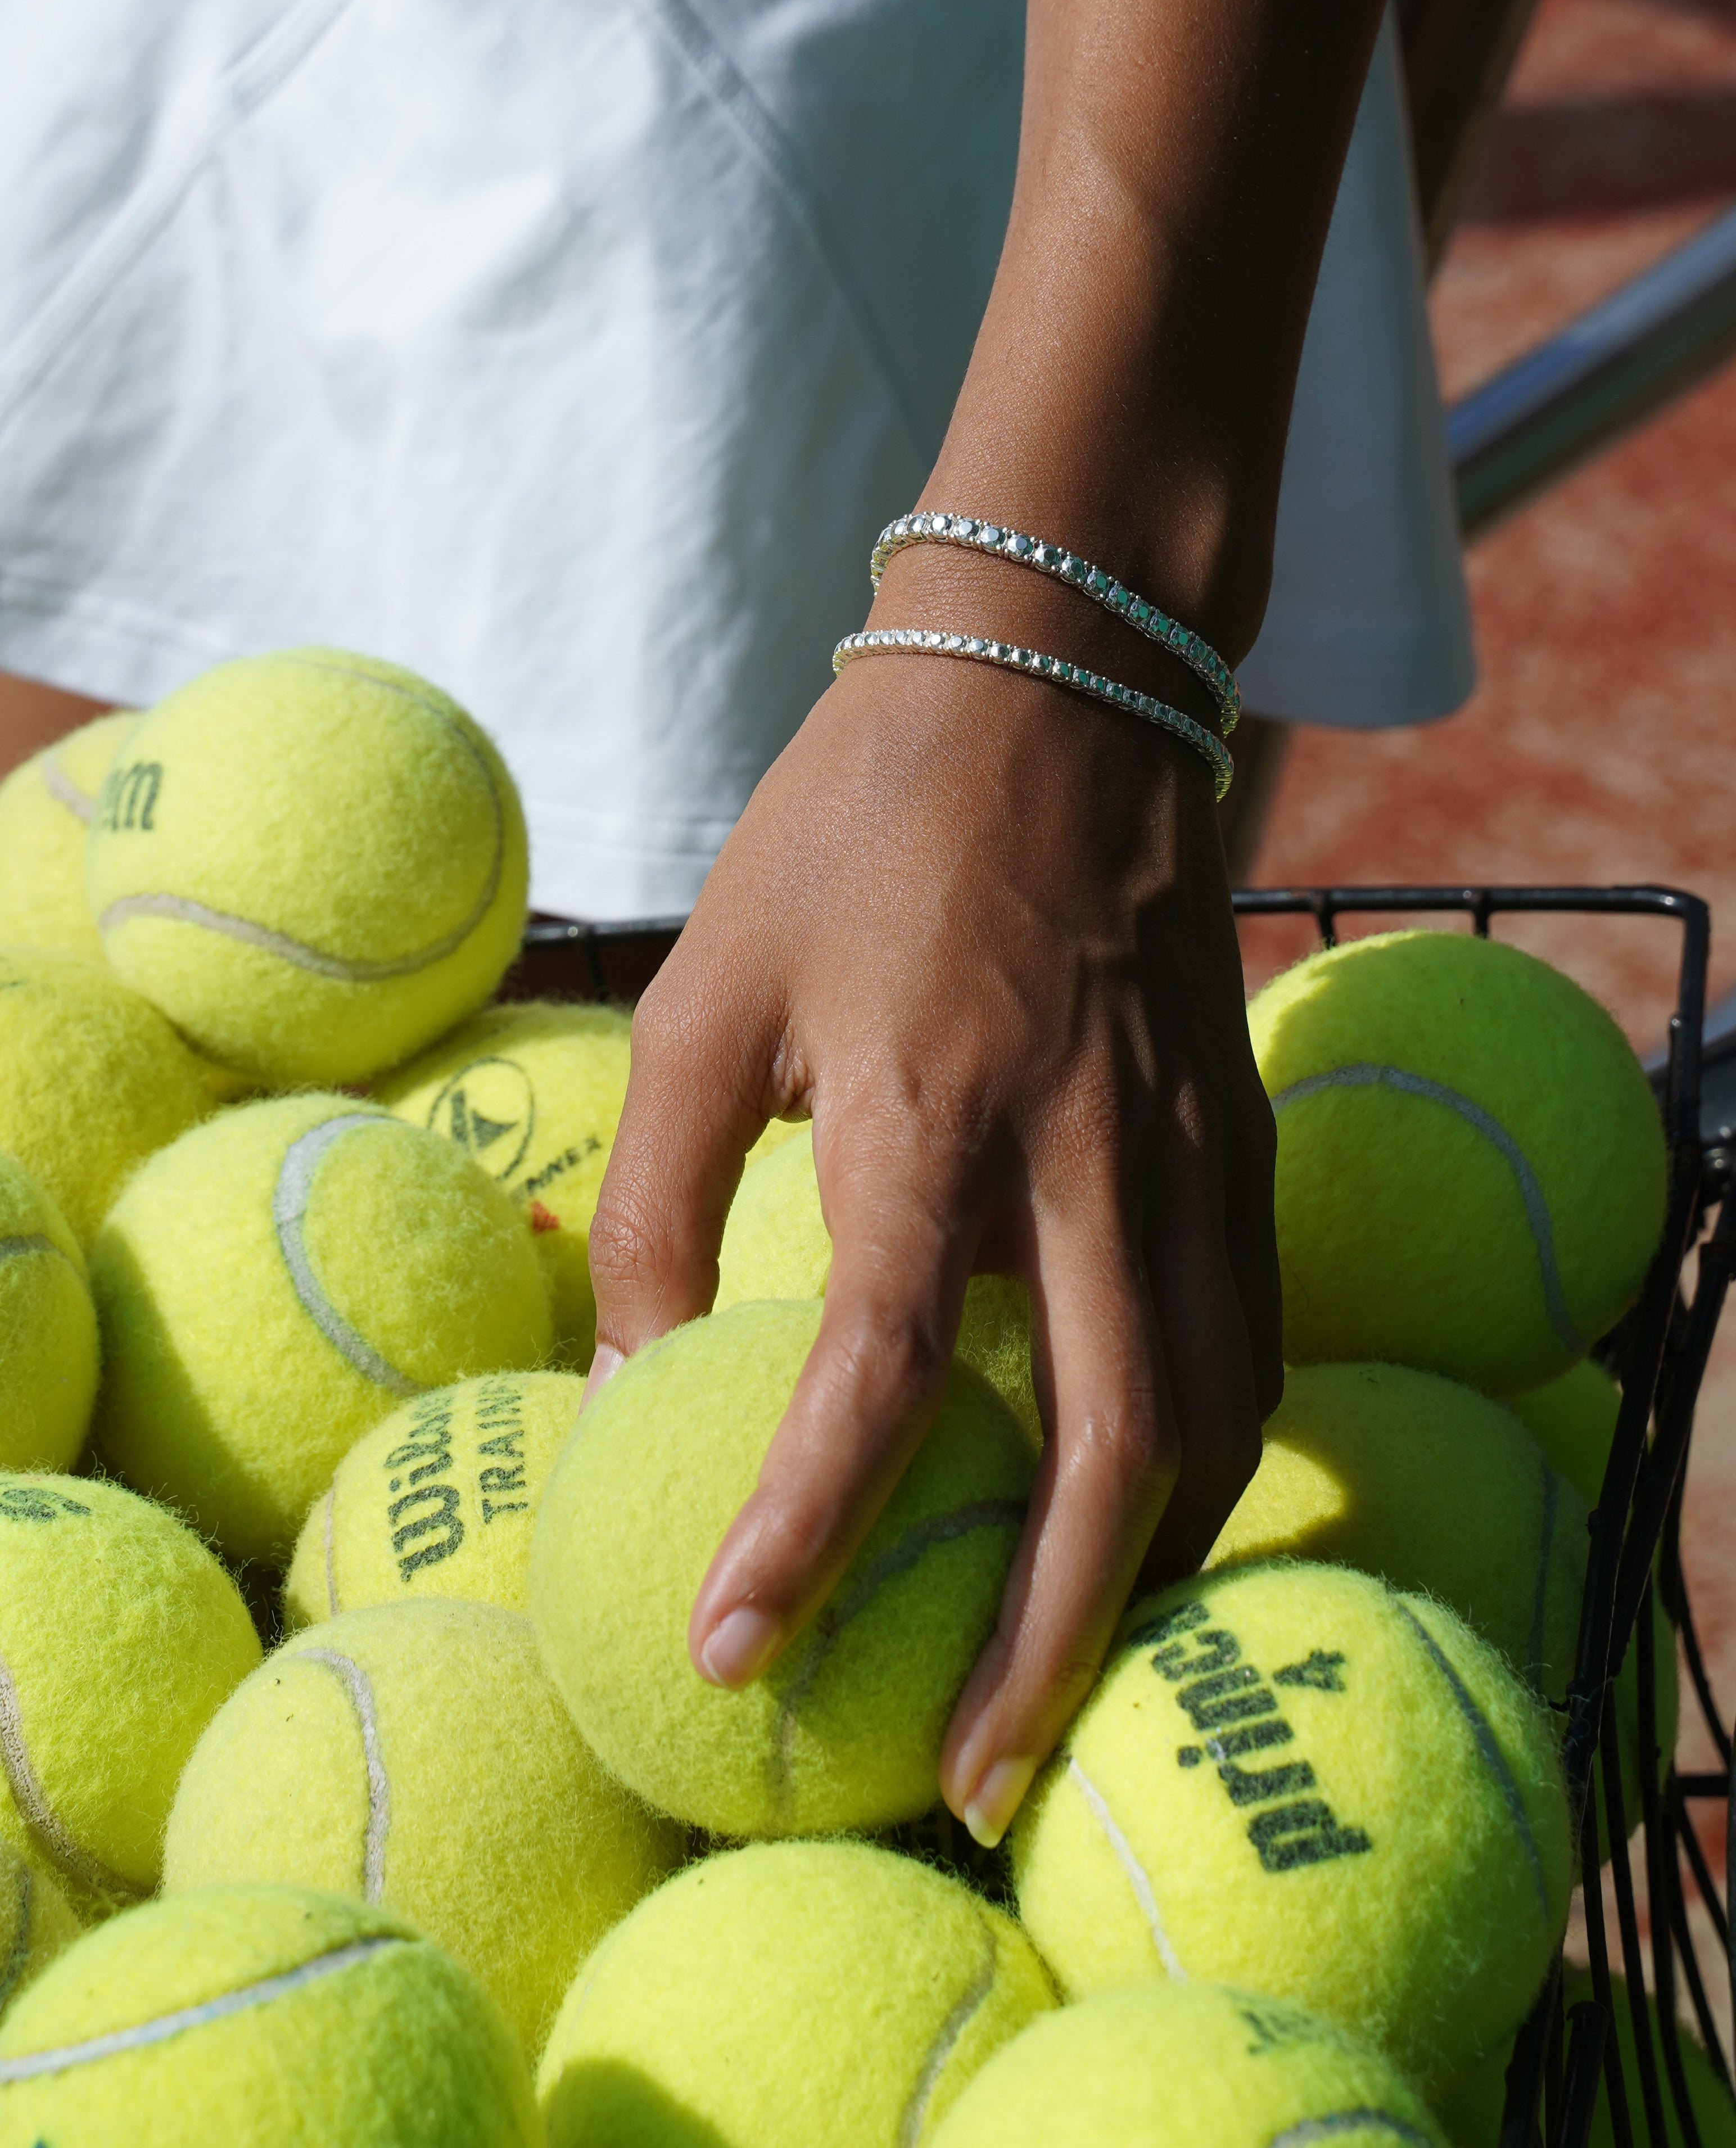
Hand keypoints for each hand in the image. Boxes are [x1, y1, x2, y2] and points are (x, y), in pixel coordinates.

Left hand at [585, 580, 1280, 1846]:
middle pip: (1114, 1453)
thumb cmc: (850, 828)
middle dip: (1045, 1645)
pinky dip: (1203, 1455)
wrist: (1054, 680)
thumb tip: (620, 1393)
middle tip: (961, 1772)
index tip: (736, 1654)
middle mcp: (1087, 1150)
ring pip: (1215, 1417)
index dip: (806, 1531)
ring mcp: (1191, 1145)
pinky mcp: (1243, 1131)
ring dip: (1142, 1573)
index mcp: (928, 1109)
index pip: (882, 1377)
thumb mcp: (704, 993)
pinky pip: (1251, 1336)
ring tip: (1053, 1677)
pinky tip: (1137, 1508)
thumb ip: (657, 1201)